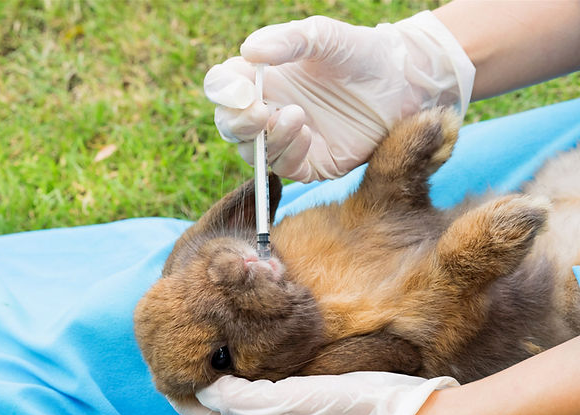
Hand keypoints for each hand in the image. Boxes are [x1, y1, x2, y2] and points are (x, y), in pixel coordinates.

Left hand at [171, 372, 457, 414]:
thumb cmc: (354, 414)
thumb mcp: (294, 406)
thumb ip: (244, 400)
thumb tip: (205, 389)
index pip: (206, 414)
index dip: (182, 392)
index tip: (164, 365)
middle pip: (223, 407)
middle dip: (202, 381)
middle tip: (186, 346)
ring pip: (245, 398)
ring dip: (227, 375)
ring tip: (213, 345)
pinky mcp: (311, 408)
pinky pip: (270, 390)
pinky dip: (254, 373)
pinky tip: (255, 353)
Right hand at [204, 12, 473, 181]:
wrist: (401, 84)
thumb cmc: (360, 54)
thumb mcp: (325, 37)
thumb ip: (288, 41)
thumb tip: (248, 51)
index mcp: (263, 78)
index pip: (223, 88)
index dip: (223, 91)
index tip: (242, 89)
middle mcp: (269, 110)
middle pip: (230, 125)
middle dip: (238, 122)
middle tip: (259, 112)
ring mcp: (287, 139)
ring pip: (254, 152)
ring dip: (268, 138)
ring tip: (296, 115)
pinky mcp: (309, 162)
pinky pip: (285, 168)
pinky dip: (289, 153)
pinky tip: (307, 133)